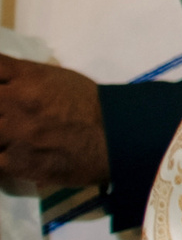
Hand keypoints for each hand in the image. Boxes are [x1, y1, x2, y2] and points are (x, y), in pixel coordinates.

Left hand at [0, 56, 109, 191]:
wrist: (112, 137)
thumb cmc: (87, 104)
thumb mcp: (54, 78)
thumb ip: (21, 78)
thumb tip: (1, 83)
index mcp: (27, 77)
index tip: (1, 87)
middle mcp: (15, 101)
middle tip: (5, 114)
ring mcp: (12, 133)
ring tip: (7, 135)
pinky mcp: (13, 162)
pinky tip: (6, 152)